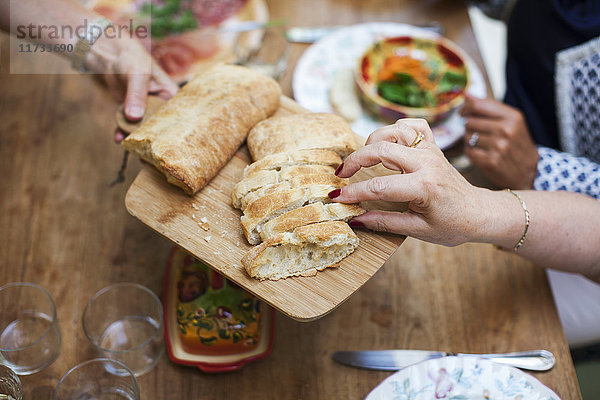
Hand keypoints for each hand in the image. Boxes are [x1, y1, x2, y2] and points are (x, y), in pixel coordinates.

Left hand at [85, 34, 178, 141]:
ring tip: (133, 151)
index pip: (177, 116)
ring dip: (136, 139)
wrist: (107, 52)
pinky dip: (121, 131)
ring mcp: (144, 108)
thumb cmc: (129, 56)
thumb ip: (136, 95)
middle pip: (160, 126)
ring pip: (143, 128)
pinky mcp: (129, 110)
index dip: (175, 132)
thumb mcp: (137, 74)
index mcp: (169, 94)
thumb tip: (134, 117)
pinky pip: (127, 124)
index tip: (171, 148)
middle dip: (155, 142)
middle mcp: (159, 103)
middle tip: (151, 158)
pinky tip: (117, 138)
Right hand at [332, 119, 494, 245]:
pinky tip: (388, 141)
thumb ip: (385, 223)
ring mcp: (431, 151)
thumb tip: (355, 220)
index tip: (337, 197)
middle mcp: (427, 163)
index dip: (354, 192)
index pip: (379, 186)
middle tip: (341, 174)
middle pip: (382, 149)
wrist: (479, 213)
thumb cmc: (452, 225)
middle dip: (355, 160)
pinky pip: (413, 125)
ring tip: (363, 158)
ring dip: (374, 140)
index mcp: (424, 186)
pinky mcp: (433, 146)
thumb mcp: (418, 230)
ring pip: (395, 130)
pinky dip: (397, 128)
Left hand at [460, 95, 538, 188]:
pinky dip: (471, 152)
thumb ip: (489, 107)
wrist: (529, 171)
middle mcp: (506, 130)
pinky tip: (481, 153)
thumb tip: (466, 94)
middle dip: (469, 126)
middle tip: (478, 132)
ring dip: (470, 140)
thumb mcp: (511, 121)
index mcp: (512, 117)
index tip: (463, 112)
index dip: (465, 108)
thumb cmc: (517, 144)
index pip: (478, 106)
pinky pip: (468, 151)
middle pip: (469, 121)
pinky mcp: (490, 162)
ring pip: (467, 136)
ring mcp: (498, 147)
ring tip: (482, 144)